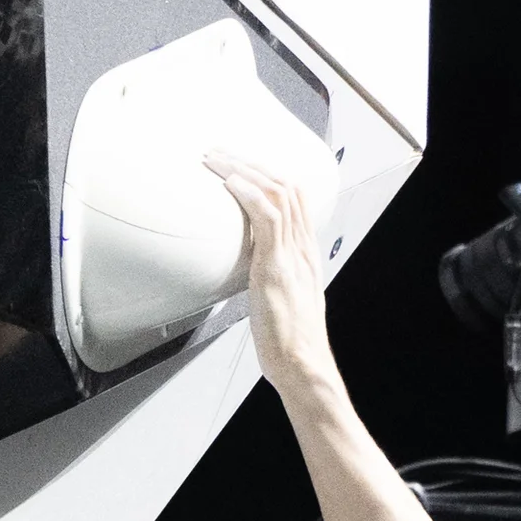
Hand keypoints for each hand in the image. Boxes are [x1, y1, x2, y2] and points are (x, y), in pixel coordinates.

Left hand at [205, 150, 334, 397]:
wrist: (304, 368)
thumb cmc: (290, 346)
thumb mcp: (281, 302)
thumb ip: (270, 279)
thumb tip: (249, 272)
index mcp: (306, 255)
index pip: (295, 197)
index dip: (267, 173)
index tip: (239, 164)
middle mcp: (303, 249)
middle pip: (286, 184)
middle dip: (251, 161)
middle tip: (219, 152)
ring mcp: (293, 256)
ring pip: (277, 191)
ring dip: (243, 169)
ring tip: (215, 159)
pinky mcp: (279, 268)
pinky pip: (268, 216)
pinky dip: (248, 193)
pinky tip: (228, 183)